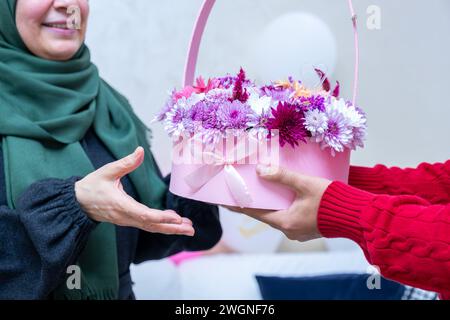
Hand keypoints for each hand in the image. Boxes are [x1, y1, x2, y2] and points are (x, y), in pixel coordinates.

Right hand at [75, 147, 194, 235]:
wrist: (78, 203)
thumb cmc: (92, 186)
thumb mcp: (107, 171)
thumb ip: (125, 162)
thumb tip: (140, 150)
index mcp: (121, 205)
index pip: (144, 215)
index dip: (161, 217)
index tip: (176, 218)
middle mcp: (126, 216)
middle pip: (152, 225)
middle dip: (172, 228)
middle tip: (191, 230)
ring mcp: (128, 220)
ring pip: (151, 227)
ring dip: (170, 228)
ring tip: (188, 229)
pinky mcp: (129, 220)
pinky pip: (147, 225)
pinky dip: (162, 225)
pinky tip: (174, 222)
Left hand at [226, 165, 330, 241]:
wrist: (356, 215)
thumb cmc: (332, 199)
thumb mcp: (305, 184)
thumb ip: (282, 176)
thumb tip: (260, 170)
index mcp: (285, 222)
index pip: (254, 213)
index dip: (239, 205)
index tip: (226, 200)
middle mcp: (289, 230)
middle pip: (265, 215)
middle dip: (254, 204)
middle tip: (242, 193)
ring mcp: (299, 232)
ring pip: (277, 216)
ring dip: (269, 206)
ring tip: (261, 193)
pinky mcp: (308, 229)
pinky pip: (289, 218)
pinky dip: (282, 208)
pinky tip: (283, 199)